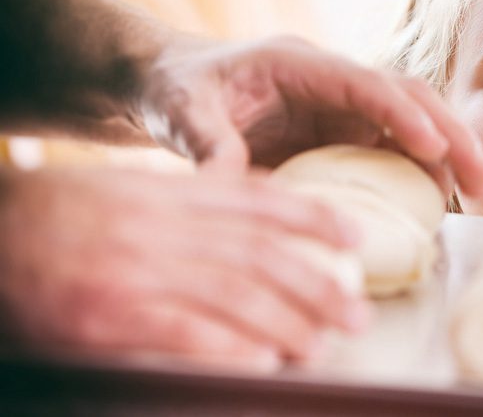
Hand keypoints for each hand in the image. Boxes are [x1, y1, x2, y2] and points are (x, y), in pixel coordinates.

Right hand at [0, 168, 369, 370]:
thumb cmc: (56, 214)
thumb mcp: (127, 188)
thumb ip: (191, 196)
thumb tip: (257, 200)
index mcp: (167, 193)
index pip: (259, 201)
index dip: (315, 219)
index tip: (356, 237)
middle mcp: (161, 228)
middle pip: (260, 255)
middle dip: (317, 284)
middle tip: (358, 309)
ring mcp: (136, 272)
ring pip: (234, 295)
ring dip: (288, 323)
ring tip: (323, 343)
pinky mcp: (108, 317)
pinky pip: (181, 333)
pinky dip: (228, 348)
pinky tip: (262, 361)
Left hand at [137, 36, 482, 196]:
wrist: (177, 88)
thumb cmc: (180, 91)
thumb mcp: (182, 114)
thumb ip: (208, 147)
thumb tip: (231, 191)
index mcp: (298, 64)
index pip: (362, 82)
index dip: (400, 112)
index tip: (432, 144)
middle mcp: (332, 84)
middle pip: (406, 97)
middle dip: (448, 132)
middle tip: (482, 177)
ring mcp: (342, 110)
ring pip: (411, 124)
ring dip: (448, 154)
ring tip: (478, 192)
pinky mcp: (343, 137)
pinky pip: (393, 152)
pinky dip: (420, 174)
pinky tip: (439, 204)